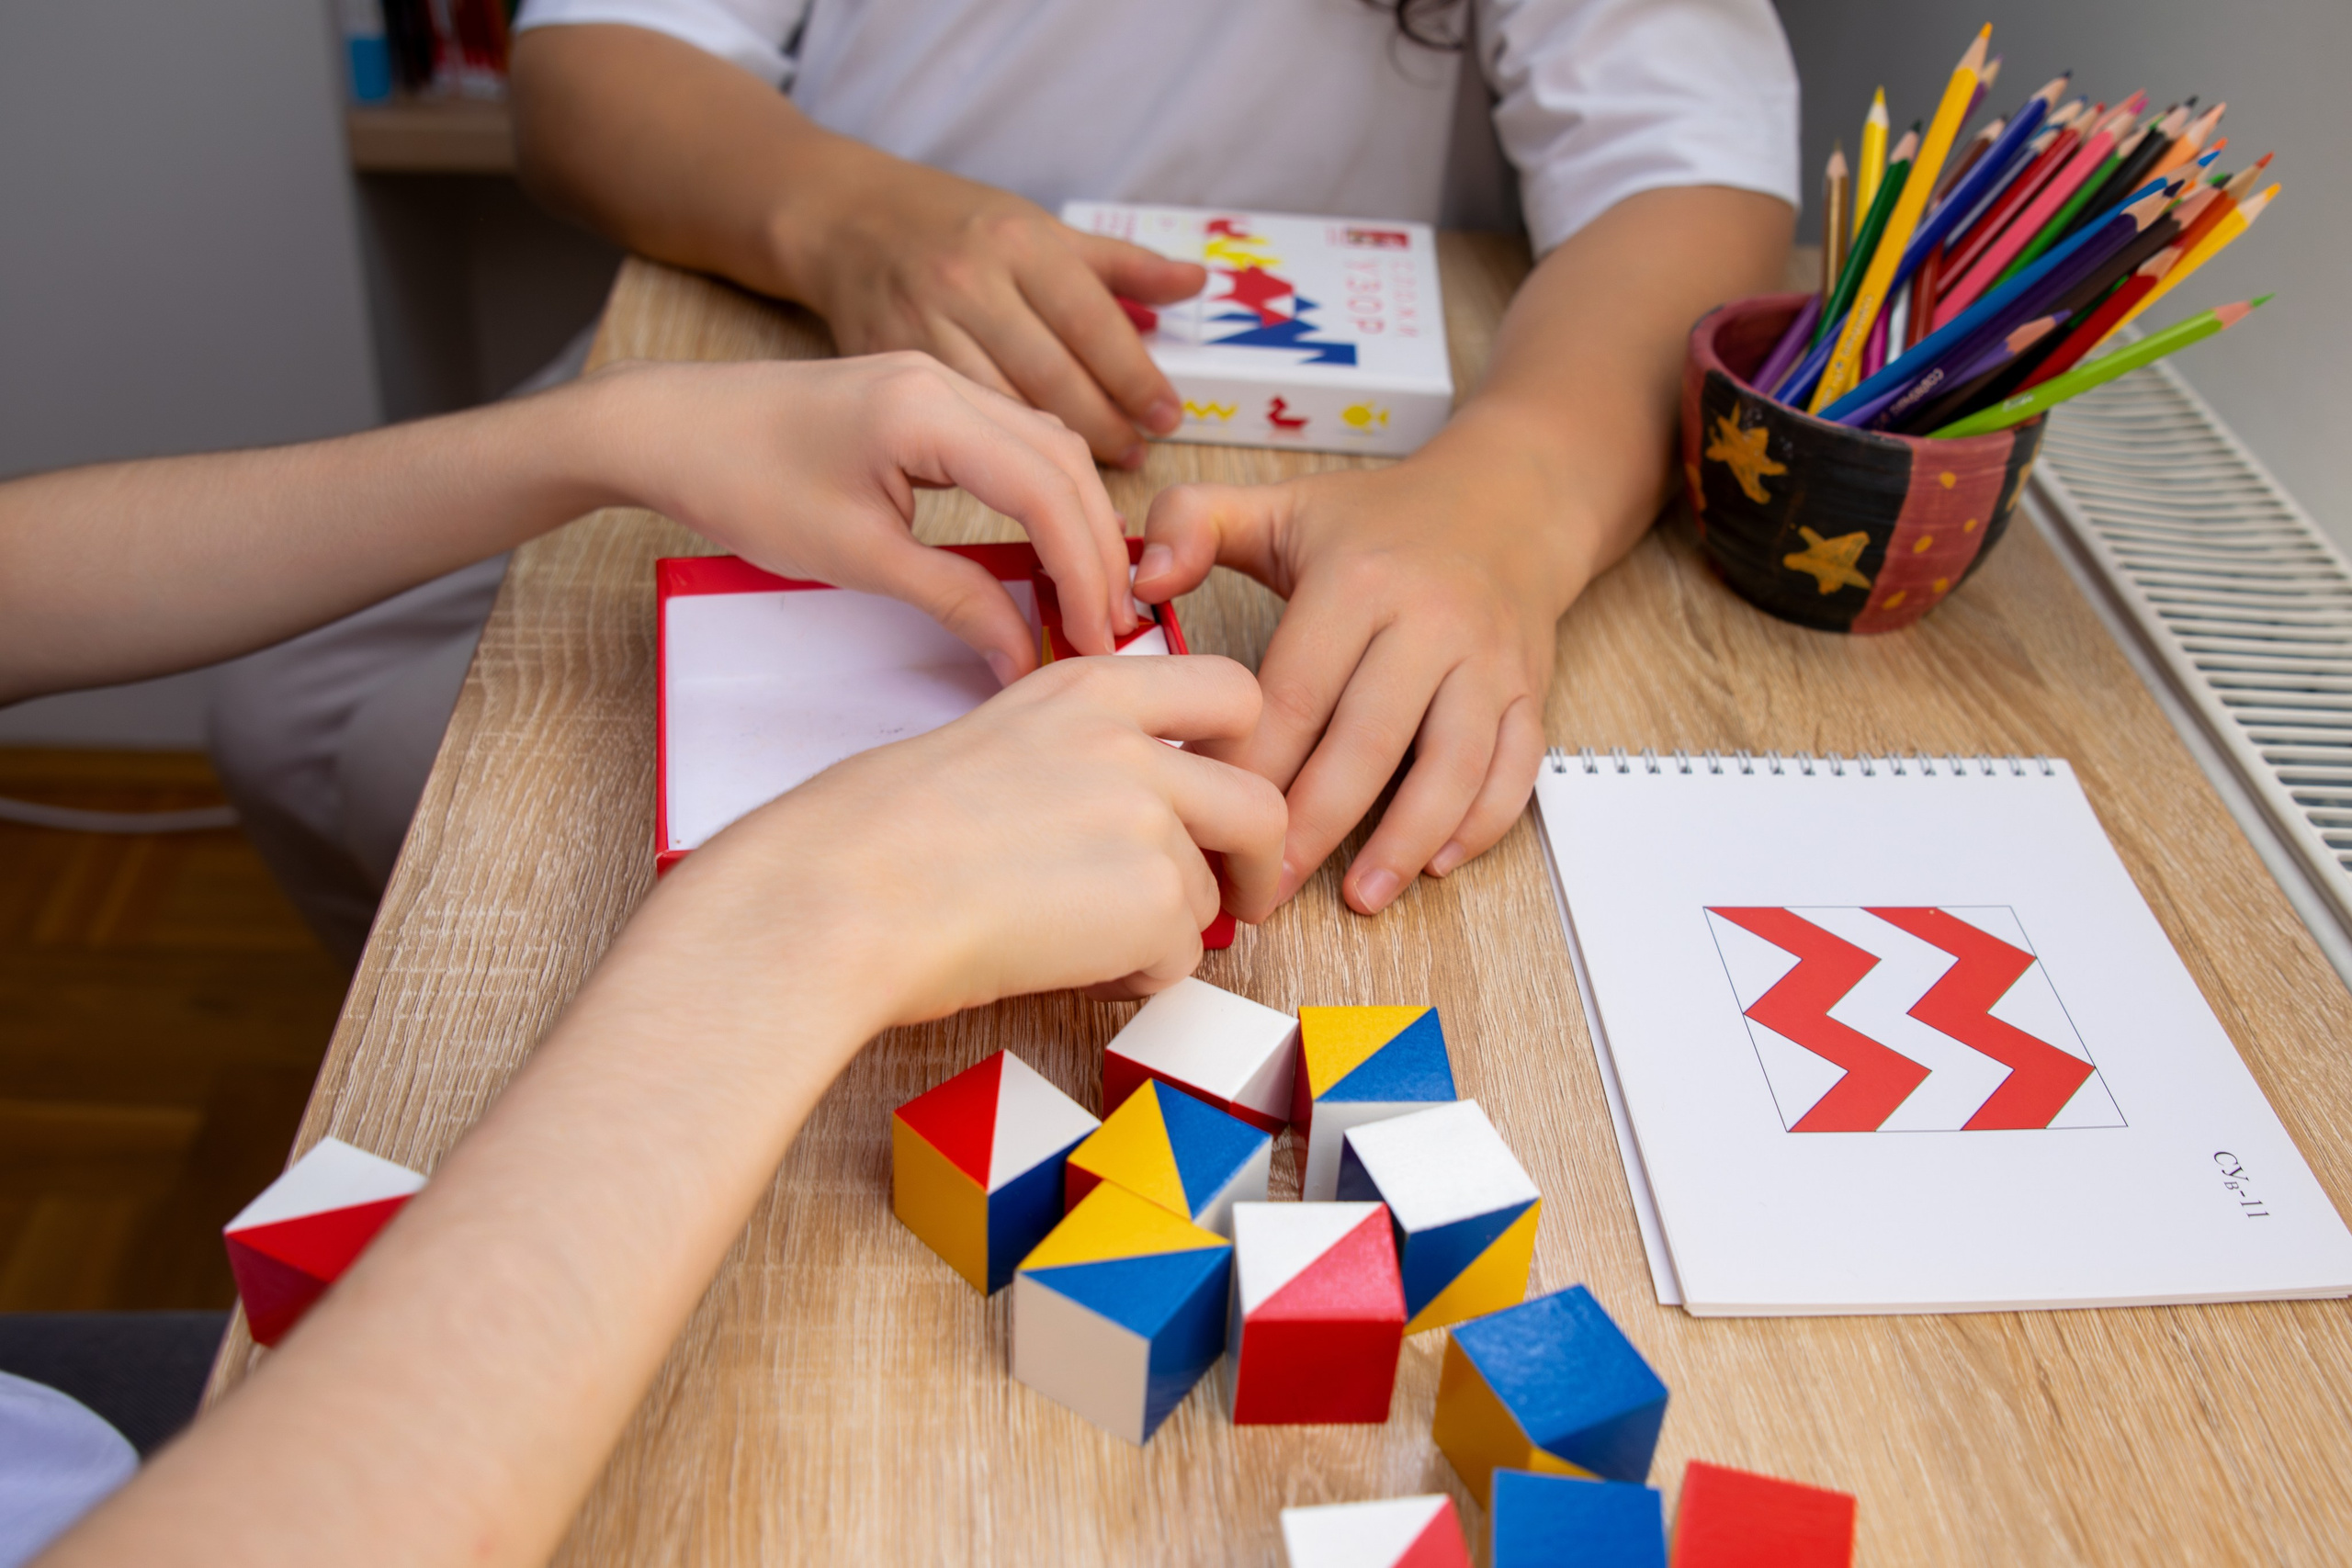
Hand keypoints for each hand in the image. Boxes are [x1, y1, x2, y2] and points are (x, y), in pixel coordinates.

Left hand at [590, 352, 1135, 675]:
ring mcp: (938, 378)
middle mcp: (945, 379)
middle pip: (1066, 462)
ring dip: (1077, 520)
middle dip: (1097, 549)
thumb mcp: (854, 557)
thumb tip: (1023, 655)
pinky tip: (1047, 547)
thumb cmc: (743, 484)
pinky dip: (1044, 495)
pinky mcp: (925, 394)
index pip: (1047, 491)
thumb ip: (953, 600)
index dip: (1085, 571)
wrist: (670, 427)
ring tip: (1087, 596)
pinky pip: (1014, 440)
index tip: (1096, 638)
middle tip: (1109, 627)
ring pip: (1049, 446)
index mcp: (926, 411)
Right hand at [651, 654, 1285, 1025]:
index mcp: (1087, 690)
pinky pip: (1179, 956)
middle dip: (1259, 859)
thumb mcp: (989, 745)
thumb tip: (1118, 820)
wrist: (840, 897)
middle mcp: (1131, 744)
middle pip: (1259, 799)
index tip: (1223, 792)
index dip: (1243, 750)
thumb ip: (1071, 760)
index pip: (1229, 688)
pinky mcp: (1150, 899)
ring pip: (1207, 893)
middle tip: (1238, 898)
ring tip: (1079, 944)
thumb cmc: (874, 835)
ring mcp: (1148, 819)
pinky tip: (1067, 967)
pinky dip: (1134, 976)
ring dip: (1162, 930)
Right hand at [771, 149, 1206, 466]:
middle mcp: (970, 282)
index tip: (1167, 420)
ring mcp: (922, 324)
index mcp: (1018, 244)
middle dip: (1103, 428)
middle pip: (1052, 374)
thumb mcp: (1040, 227)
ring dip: (1052, 454)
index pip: (1092, 322)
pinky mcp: (886, 360)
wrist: (842, 220)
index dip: (1135, 379)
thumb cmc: (955, 226)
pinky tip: (1025, 478)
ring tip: (1091, 482)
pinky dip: (992, 454)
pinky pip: (950, 422)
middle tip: (1137, 460)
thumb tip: (1196, 282)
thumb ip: (1121, 265)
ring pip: (1000, 406)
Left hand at [1135, 424, 1585, 914]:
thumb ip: (1190, 525)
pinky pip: (1517, 766)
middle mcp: (1430, 621)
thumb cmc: (1376, 523)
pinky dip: (1482, 821)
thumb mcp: (1278, 505)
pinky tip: (1437, 865)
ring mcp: (1489, 659)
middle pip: (1367, 742)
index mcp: (1356, 581)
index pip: (1295, 695)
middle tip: (1268, 892)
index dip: (1253, 768)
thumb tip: (1142, 581)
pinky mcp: (1530, 688)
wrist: (1506, 499)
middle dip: (1314, 827)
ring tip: (1360, 899)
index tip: (1213, 820)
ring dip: (1405, 840)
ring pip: (1452, 764)